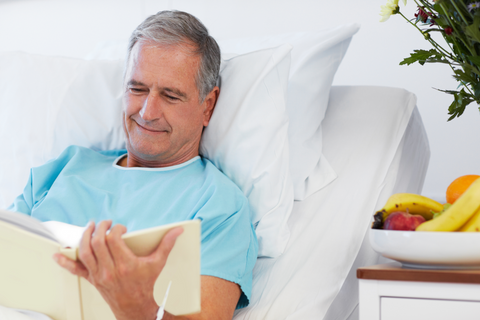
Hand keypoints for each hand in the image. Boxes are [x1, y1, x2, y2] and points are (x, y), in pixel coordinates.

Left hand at [53, 220, 182, 319]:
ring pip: (85, 252)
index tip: (122, 228)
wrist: (136, 307)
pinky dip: (65, 262)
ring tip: (89, 227)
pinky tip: (58, 255)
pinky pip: (76, 270)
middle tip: (105, 223)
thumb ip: (167, 244)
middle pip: (97, 243)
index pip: (113, 239)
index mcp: (125, 264)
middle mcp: (110, 270)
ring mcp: (99, 275)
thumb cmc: (146, 284)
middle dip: (100, 228)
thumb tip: (177, 230)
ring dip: (85, 237)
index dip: (116, 229)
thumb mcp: (158, 263)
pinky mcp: (92, 279)